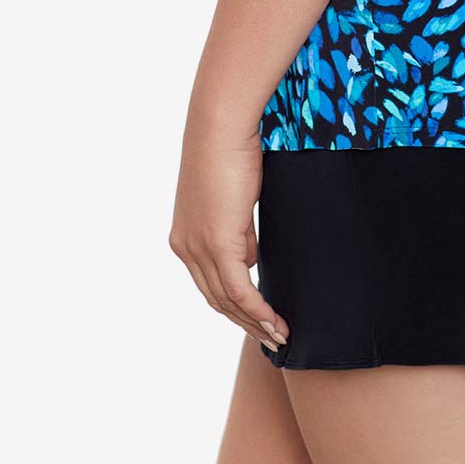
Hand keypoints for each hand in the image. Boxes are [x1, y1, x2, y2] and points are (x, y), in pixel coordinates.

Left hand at [168, 119, 289, 355]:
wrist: (221, 124)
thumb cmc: (231, 148)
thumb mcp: (234, 198)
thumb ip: (237, 230)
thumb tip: (249, 257)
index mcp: (184, 237)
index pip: (209, 283)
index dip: (234, 305)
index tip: (258, 319)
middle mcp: (185, 247)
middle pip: (216, 299)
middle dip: (245, 322)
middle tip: (272, 339)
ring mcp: (199, 248)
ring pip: (227, 301)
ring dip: (255, 323)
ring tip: (280, 336)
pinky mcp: (217, 243)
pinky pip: (239, 291)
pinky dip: (258, 312)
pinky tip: (276, 323)